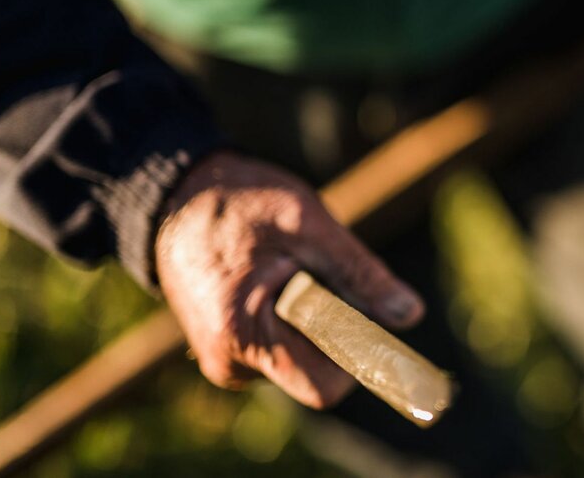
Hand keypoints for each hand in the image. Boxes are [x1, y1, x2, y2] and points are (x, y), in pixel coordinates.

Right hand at [156, 150, 424, 407]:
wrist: (174, 197)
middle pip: (317, 370)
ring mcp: (226, 360)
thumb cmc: (238, 203)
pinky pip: (282, 346)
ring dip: (315, 319)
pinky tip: (277, 277)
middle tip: (321, 270)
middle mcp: (230, 365)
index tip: (377, 317)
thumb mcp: (307, 224)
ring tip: (290, 267)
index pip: (323, 384)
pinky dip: (295, 317)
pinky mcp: (229, 349)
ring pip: (302, 356)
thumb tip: (409, 314)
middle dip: (336, 327)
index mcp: (243, 337)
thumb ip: (359, 272)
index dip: (360, 357)